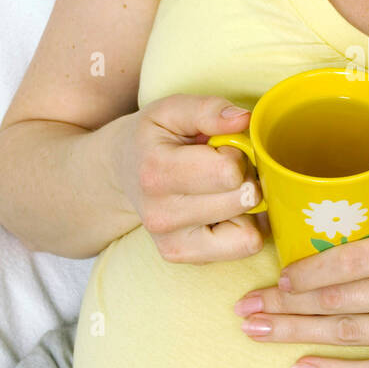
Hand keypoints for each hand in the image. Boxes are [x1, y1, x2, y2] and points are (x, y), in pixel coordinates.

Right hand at [113, 94, 266, 262]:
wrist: (119, 173)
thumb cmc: (152, 138)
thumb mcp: (172, 110)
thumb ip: (209, 110)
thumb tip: (244, 120)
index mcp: (156, 172)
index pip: (229, 172)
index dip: (235, 154)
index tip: (219, 149)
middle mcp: (160, 215)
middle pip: (243, 200)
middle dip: (244, 179)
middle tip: (221, 170)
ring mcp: (170, 243)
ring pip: (248, 233)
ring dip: (245, 208)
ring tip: (220, 191)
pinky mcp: (181, 258)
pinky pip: (242, 249)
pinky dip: (242, 229)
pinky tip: (221, 212)